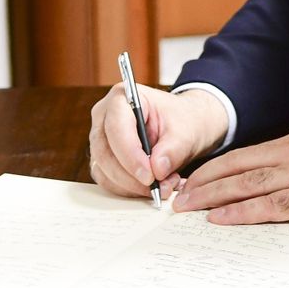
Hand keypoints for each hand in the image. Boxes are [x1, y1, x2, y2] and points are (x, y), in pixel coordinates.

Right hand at [88, 83, 228, 198]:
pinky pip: (108, 181)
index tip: (150, 176)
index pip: (116, 127)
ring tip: (165, 185)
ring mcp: (101, 139)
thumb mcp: (186, 131)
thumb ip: (173, 149)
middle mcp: (104, 117)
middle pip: (105, 152)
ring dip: (133, 186)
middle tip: (160, 188)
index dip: (130, 154)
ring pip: (104, 170)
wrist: (185, 124)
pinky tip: (153, 187)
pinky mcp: (103, 159)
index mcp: (122, 97)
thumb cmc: (182, 120)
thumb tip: (157, 170)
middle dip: (132, 176)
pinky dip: (129, 190)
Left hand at [172, 130, 288, 228]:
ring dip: (213, 197)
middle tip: (177, 195)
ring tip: (188, 207)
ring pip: (247, 184)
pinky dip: (242, 212)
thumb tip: (270, 180)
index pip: (246, 154)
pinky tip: (222, 218)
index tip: (193, 179)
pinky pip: (270, 206)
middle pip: (239, 167)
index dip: (216, 168)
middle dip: (204, 181)